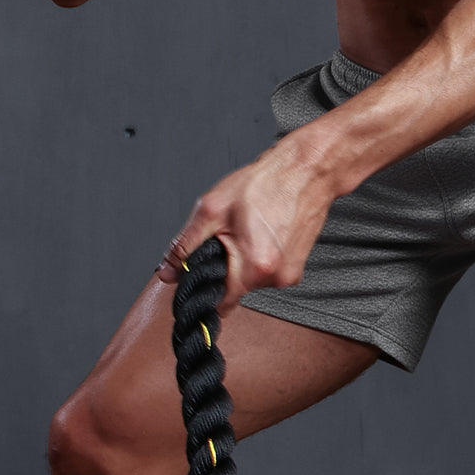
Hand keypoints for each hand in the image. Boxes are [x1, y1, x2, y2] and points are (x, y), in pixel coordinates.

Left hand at [157, 134, 337, 307]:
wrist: (307, 170)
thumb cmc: (266, 183)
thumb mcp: (212, 208)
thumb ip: (185, 245)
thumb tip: (168, 271)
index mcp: (254, 266)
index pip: (220, 305)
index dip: (205, 290)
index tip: (203, 274)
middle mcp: (275, 277)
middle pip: (235, 289)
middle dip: (226, 266)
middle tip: (230, 235)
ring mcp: (290, 274)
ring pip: (251, 279)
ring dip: (244, 260)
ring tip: (250, 228)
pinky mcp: (297, 268)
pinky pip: (268, 271)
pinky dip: (261, 256)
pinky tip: (265, 232)